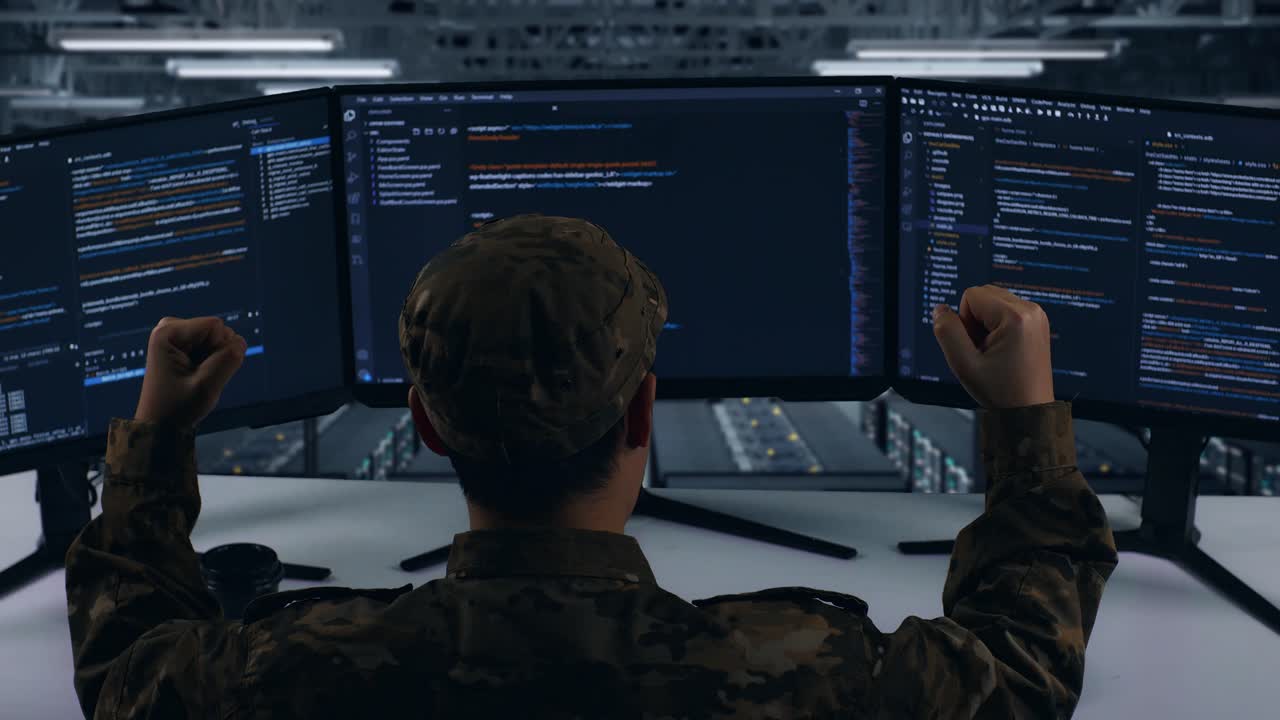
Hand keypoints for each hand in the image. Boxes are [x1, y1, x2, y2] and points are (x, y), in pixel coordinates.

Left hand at [134, 317, 246, 428]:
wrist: (161, 426)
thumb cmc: (176, 408)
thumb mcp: (206, 386)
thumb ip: (229, 360)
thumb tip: (240, 342)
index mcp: (167, 333)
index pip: (216, 326)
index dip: (219, 349)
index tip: (199, 371)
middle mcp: (170, 329)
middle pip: (217, 331)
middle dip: (217, 354)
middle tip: (197, 376)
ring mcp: (178, 338)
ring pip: (219, 339)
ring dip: (215, 360)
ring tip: (196, 378)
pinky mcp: (185, 346)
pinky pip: (214, 347)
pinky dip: (212, 362)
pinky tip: (197, 376)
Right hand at [931, 285, 1054, 408]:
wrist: (1030, 411)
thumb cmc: (1002, 392)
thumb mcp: (964, 364)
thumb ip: (946, 332)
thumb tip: (940, 309)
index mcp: (1016, 316)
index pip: (971, 295)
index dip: (964, 321)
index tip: (976, 347)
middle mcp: (1031, 310)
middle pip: (983, 294)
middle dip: (975, 320)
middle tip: (984, 350)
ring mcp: (1037, 316)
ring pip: (993, 302)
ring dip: (985, 323)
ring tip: (994, 351)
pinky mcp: (1036, 322)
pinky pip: (1005, 311)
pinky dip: (997, 326)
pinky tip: (1002, 349)